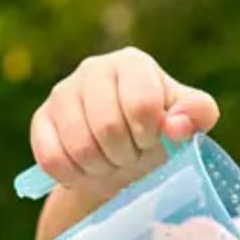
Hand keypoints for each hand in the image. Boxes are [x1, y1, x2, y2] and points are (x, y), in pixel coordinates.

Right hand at [30, 46, 219, 202]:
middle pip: (107, 127)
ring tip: (111, 163)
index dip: (149, 136)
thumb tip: (177, 125)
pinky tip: (86, 170)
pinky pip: (52, 159)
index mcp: (131, 63)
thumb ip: (197, 114)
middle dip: (125, 155)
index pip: (141, 104)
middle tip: (131, 157)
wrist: (121, 154)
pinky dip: (73, 176)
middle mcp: (93, 69)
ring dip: (101, 168)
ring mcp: (62, 93)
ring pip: (79, 147)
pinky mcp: (41, 120)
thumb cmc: (158, 134)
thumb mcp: (188, 123)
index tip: (152, 142)